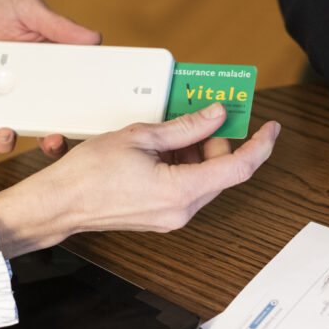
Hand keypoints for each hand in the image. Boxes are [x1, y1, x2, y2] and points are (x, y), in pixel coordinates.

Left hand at [0, 0, 100, 151]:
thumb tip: (95, 37)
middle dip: (83, 126)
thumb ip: (57, 24)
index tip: (119, 102)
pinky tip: (6, 131)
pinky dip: (6, 137)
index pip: (88, 81)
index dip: (104, 93)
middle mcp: (46, 88)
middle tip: (90, 129)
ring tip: (51, 138)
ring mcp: (23, 102)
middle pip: (72, 113)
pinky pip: (6, 132)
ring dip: (51, 141)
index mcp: (61, 63)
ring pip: (43, 130)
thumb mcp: (27, 9)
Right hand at [0, 103, 280, 257]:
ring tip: (175, 126)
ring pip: (203, 178)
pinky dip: (182, 164)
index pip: (239, 168)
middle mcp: (181, 210)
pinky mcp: (160, 217)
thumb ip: (185, 127)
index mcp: (181, 191)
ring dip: (197, 151)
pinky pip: (185, 187)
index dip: (260, 145)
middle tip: (208, 111)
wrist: (58, 204)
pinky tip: (163, 146)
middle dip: (218, 140)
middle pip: (221, 171)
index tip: (270, 127)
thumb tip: (215, 116)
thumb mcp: (141, 137)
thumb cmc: (88, 173)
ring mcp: (171, 217)